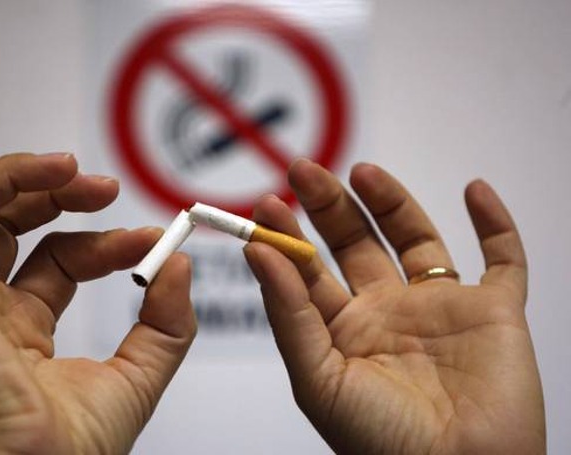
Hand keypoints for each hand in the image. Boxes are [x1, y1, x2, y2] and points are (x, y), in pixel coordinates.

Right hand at [0, 153, 195, 453]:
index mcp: (29, 324)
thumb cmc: (80, 446)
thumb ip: (167, 318)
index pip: (61, 255)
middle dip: (54, 190)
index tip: (149, 238)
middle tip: (102, 185)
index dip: (105, 238)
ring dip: (11, 178)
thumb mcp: (143, 369)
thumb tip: (178, 263)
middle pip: (9, 224)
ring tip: (60, 167)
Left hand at [244, 159, 544, 453]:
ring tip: (362, 172)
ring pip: (417, 240)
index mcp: (345, 331)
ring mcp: (442, 310)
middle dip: (330, 206)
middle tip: (302, 170)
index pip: (310, 273)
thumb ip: (290, 313)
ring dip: (392, 202)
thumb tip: (258, 252)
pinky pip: (503, 261)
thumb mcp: (319, 378)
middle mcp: (390, 314)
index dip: (288, 237)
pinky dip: (495, 224)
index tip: (267, 202)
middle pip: (356, 245)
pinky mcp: (495, 313)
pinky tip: (475, 191)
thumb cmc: (381, 443)